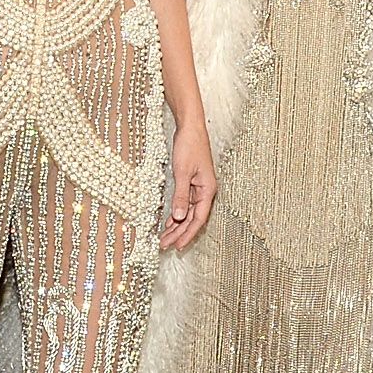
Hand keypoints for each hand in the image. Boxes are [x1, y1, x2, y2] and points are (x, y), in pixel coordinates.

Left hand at [160, 117, 217, 249]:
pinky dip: (177, 214)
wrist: (190, 127)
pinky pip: (185, 204)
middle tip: (165, 245)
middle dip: (179, 233)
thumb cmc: (189, 146)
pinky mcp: (191, 182)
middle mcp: (205, 191)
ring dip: (177, 226)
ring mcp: (198, 187)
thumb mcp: (182, 172)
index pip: (198, 219)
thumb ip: (181, 196)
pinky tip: (169, 222)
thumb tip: (180, 218)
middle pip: (193, 219)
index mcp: (208, 190)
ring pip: (188, 213)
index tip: (177, 246)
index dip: (188, 234)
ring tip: (164, 238)